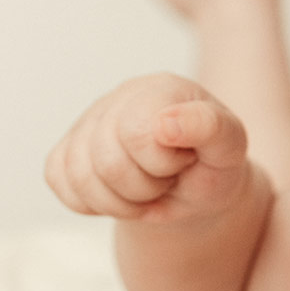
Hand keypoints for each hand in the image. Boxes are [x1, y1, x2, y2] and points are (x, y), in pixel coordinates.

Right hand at [45, 73, 252, 224]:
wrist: (197, 188)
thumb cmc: (214, 165)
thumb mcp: (231, 148)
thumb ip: (209, 127)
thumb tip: (164, 123)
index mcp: (162, 88)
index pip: (136, 132)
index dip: (160, 163)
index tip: (184, 161)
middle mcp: (121, 97)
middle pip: (105, 161)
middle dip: (143, 188)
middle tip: (166, 180)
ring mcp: (90, 121)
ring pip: (77, 174)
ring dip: (118, 201)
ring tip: (147, 190)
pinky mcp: (68, 146)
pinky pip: (58, 180)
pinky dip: (91, 202)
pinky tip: (120, 194)